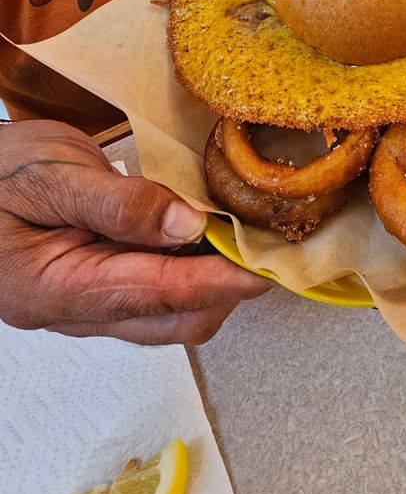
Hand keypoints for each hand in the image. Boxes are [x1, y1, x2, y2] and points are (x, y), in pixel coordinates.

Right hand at [0, 121, 272, 343]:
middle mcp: (76, 312)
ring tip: (242, 230)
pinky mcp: (94, 288)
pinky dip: (187, 267)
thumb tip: (189, 224)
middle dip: (227, 288)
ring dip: (210, 279)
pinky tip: (203, 230)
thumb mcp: (48, 173)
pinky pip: (153, 292)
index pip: (160, 294)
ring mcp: (85, 306)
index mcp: (58, 290)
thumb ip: (117, 203)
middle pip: (175, 321)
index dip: (221, 282)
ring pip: (169, 313)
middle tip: (266, 240)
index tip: (269, 268)